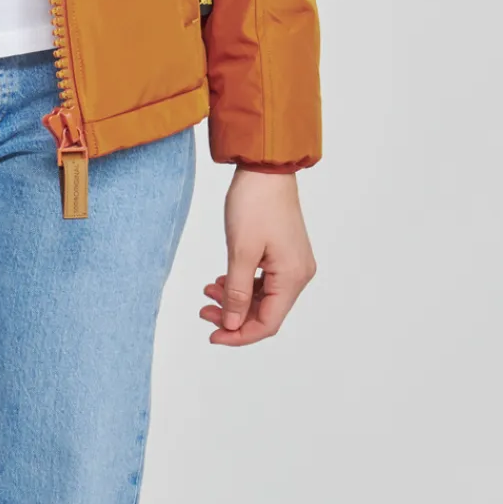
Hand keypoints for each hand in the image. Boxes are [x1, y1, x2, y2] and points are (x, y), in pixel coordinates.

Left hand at [200, 167, 316, 344]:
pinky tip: (222, 280)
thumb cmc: (254, 204)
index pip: (267, 323)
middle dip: (233, 315)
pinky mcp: (284, 252)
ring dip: (236, 298)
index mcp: (292, 277)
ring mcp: (293, 263)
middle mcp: (298, 274)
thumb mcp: (240, 251)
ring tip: (208, 292)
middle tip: (203, 310)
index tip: (212, 335)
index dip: (239, 334)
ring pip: (263, 296)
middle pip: (266, 311)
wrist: (265, 167)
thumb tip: (232, 325)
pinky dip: (243, 283)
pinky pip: (264, 280)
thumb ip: (237, 292)